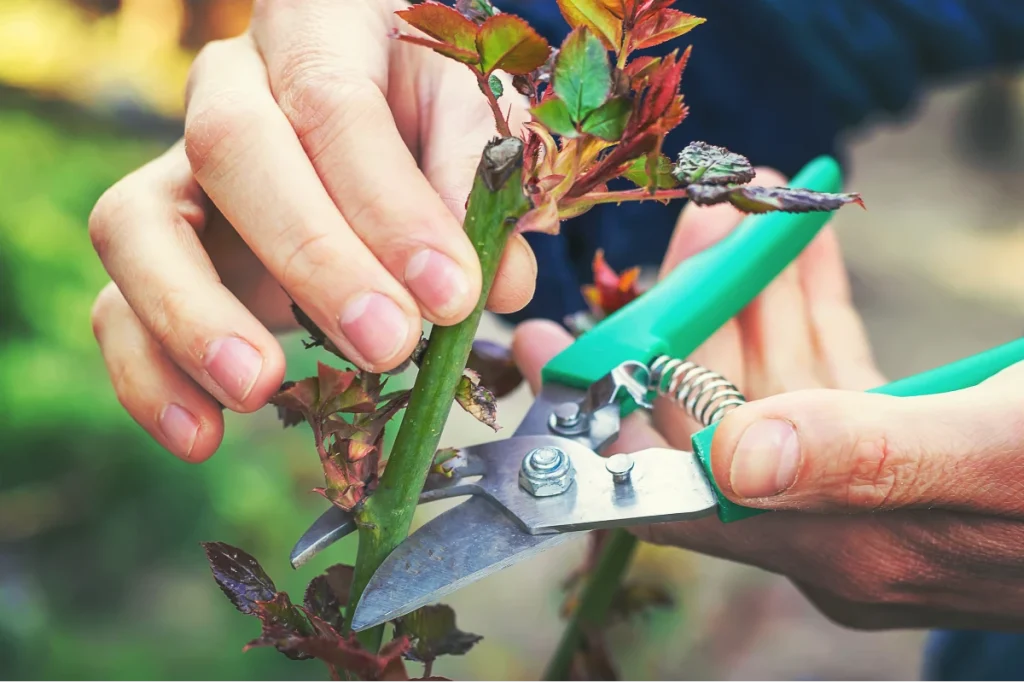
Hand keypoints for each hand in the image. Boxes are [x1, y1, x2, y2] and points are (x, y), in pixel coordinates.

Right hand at [89, 0, 535, 461]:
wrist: (369, 104)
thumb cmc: (423, 108)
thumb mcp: (472, 122)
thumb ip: (483, 188)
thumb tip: (497, 283)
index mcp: (317, 28)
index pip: (336, 105)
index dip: (390, 206)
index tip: (450, 293)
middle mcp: (232, 86)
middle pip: (232, 151)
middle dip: (311, 258)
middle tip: (387, 344)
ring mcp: (178, 167)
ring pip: (136, 225)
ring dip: (194, 316)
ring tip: (259, 388)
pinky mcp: (156, 245)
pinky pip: (116, 302)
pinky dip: (151, 375)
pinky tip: (203, 434)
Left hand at [513, 168, 1023, 629]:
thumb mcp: (1002, 454)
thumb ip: (870, 460)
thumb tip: (737, 464)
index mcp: (842, 544)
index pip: (677, 491)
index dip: (600, 424)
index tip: (541, 356)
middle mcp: (839, 530)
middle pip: (725, 418)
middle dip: (701, 312)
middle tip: (695, 221)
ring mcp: (872, 493)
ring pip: (779, 387)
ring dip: (760, 296)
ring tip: (755, 211)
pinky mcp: (908, 457)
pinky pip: (834, 381)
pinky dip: (815, 313)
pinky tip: (803, 254)